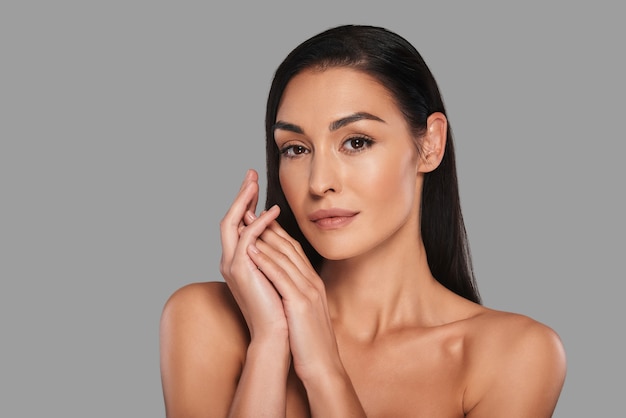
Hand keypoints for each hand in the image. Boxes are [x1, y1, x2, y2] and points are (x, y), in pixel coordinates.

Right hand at [219, 170, 287, 341]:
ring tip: (255, 182)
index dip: (246, 203)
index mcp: (239, 261)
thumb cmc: (280, 306)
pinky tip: (272, 212)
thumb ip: (272, 254)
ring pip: (231, 223)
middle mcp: (230, 260)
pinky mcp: (240, 270)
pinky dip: (258, 223)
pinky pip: (246, 239)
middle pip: (230, 219)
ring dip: (243, 201)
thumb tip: (279, 235)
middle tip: (251, 173)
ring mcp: (232, 265)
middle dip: (240, 195)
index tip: (256, 185)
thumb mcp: (276, 273)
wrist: (277, 334)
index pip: (239, 224)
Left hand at [245, 218, 343, 381]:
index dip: (275, 231)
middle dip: (268, 226)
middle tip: (250, 209)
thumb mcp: (305, 312)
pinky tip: (251, 250)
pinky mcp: (300, 303)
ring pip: (284, 256)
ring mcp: (308, 291)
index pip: (293, 250)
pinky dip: (265, 261)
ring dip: (263, 236)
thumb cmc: (310, 343)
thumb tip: (282, 286)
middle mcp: (312, 282)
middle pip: (288, 246)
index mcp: (312, 283)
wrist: (324, 367)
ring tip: (246, 221)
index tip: (260, 218)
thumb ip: (297, 294)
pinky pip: (281, 277)